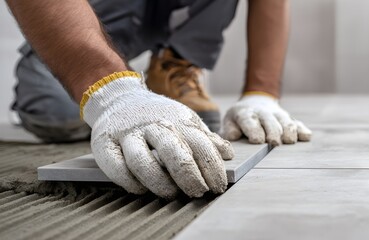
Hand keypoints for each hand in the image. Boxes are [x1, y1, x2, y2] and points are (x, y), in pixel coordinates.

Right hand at [81, 71, 233, 198]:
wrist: (119, 98)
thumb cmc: (158, 116)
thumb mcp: (184, 120)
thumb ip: (204, 138)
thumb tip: (228, 154)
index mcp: (177, 119)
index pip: (200, 144)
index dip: (212, 168)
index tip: (218, 186)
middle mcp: (153, 125)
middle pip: (174, 152)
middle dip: (189, 177)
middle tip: (199, 192)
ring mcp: (128, 134)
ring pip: (142, 162)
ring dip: (160, 183)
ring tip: (172, 194)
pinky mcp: (104, 143)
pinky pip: (116, 168)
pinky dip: (130, 183)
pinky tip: (142, 189)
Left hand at [222, 94, 311, 144]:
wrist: (256, 101)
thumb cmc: (239, 119)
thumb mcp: (229, 121)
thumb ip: (228, 130)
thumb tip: (234, 137)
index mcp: (246, 114)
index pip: (250, 121)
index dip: (254, 130)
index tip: (257, 141)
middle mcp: (263, 113)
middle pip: (270, 122)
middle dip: (273, 132)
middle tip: (274, 143)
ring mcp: (278, 116)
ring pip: (286, 122)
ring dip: (288, 131)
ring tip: (289, 141)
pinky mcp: (288, 119)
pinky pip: (297, 124)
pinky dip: (302, 130)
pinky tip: (305, 136)